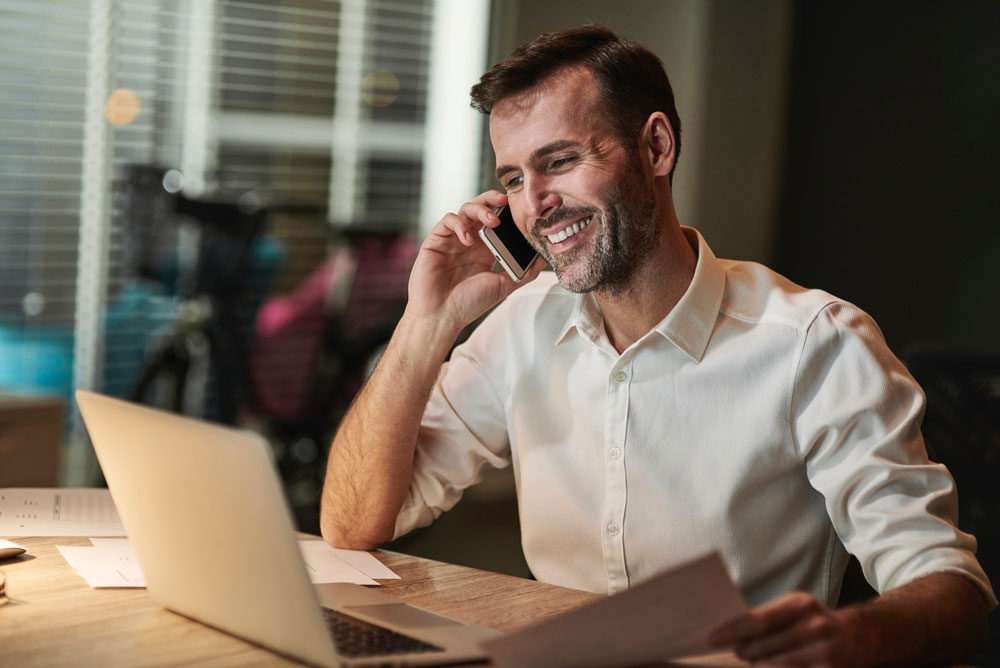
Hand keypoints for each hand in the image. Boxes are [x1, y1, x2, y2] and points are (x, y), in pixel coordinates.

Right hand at [406, 189, 543, 334]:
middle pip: (480, 208)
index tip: (520, 207)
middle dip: (492, 200)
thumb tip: (545, 258)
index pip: (496, 219)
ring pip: (465, 210)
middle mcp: (468, 240)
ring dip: (480, 209)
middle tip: (505, 201)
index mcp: (484, 248)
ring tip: (492, 220)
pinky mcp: (436, 240)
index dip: (506, 210)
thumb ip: (524, 272)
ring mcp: (452, 239)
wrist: (442, 317)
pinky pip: (447, 221)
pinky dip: (459, 224)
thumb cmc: (469, 304)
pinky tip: (468, 240)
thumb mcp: (503, 286)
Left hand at [707, 592, 860, 666]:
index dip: (733, 630)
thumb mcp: (793, 611)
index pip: (758, 618)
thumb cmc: (813, 623)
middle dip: (745, 651)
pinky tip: (769, 667)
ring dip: (760, 664)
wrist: (858, 636)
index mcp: (799, 604)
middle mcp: (814, 624)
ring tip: (753, 662)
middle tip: (736, 653)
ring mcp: (825, 648)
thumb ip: (766, 620)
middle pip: (767, 644)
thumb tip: (730, 635)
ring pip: (779, 663)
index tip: (712, 638)